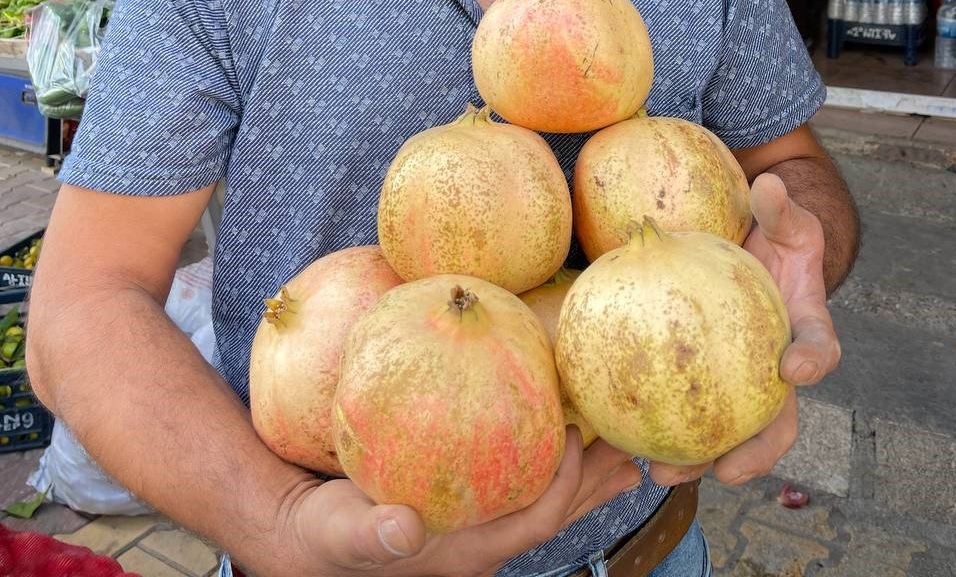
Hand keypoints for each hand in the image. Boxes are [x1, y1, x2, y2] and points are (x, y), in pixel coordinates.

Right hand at [260, 430, 643, 576]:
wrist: (302, 532)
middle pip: (553, 511)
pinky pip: (515, 477)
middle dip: (596, 482)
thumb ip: (373, 533)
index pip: (533, 523)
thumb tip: (404, 529)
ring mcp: (474, 522)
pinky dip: (542, 453)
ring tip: (616, 439)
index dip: (565, 488)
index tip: (580, 439)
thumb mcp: (341, 532)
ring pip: (541, 496)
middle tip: (634, 445)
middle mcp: (480, 540)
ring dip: (582, 471)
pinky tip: (551, 421)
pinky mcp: (462, 499)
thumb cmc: (324, 534)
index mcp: (464, 552)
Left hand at [648, 172, 840, 488]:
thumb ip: (779, 207)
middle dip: (753, 452)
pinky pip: (683, 407)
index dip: (813, 362)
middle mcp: (778, 370)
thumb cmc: (775, 237)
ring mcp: (743, 383)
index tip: (795, 370)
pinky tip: (618, 435)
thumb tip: (769, 184)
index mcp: (806, 329)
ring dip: (697, 459)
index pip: (821, 348)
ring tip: (658, 471)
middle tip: (723, 469)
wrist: (758, 252)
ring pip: (727, 433)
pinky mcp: (708, 383)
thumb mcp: (785, 218)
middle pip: (776, 424)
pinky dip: (657, 424)